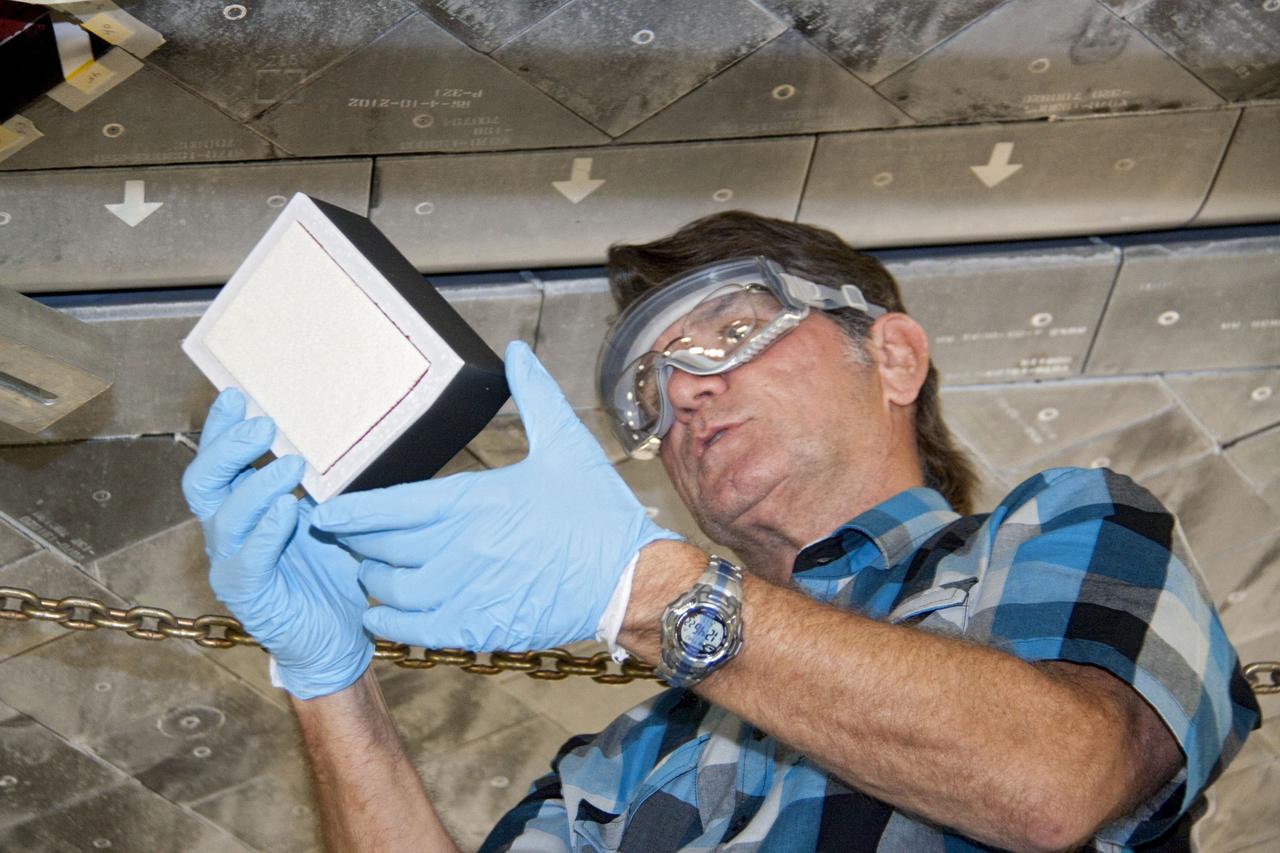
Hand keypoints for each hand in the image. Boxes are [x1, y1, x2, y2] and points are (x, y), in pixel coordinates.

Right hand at [181, 388, 372, 698]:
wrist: (337, 637)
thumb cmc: (331, 573)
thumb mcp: (329, 516)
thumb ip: (321, 485)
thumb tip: (339, 436)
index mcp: (242, 508)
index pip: (219, 463)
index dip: (220, 429)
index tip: (236, 395)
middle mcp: (228, 533)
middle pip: (204, 482)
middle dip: (227, 448)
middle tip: (263, 425)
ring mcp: (233, 564)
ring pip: (224, 518)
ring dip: (256, 486)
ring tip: (290, 465)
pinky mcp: (249, 597)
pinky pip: (247, 561)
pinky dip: (265, 533)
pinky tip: (286, 512)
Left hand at [310, 341, 681, 651]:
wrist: (630, 578)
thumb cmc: (597, 513)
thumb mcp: (566, 445)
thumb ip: (534, 394)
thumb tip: (517, 351)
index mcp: (474, 502)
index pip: (392, 507)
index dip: (352, 511)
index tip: (326, 510)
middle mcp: (461, 550)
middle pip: (382, 548)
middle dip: (355, 542)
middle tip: (340, 535)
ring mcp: (467, 593)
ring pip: (392, 589)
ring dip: (372, 578)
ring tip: (367, 567)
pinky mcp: (479, 627)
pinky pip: (415, 629)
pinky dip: (389, 621)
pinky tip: (378, 612)